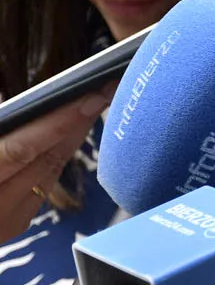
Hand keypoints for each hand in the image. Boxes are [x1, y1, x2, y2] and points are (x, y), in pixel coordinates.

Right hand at [0, 87, 113, 240]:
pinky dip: (56, 156)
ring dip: (71, 137)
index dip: (59, 121)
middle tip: (106, 88)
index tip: (92, 95)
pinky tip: (71, 132)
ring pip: (48, 172)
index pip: (21, 150)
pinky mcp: (13, 225)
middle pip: (44, 159)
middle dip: (77, 123)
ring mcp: (5, 223)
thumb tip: (14, 103)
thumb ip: (5, 124)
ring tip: (95, 101)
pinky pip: (42, 184)